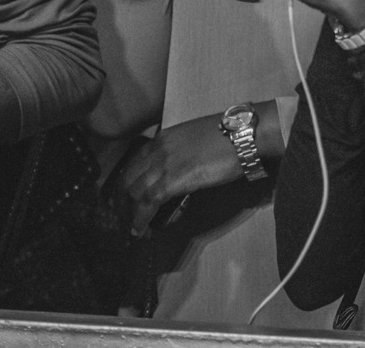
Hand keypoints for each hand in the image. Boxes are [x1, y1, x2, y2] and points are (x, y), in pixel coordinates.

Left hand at [119, 113, 249, 236]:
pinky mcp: (173, 180)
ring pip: (134, 192)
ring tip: (132, 228)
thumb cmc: (229, 135)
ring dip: (129, 214)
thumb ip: (182, 153)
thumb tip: (181, 170)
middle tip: (123, 218)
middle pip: (128, 179)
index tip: (125, 198)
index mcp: (163, 138)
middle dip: (121, 201)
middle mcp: (157, 150)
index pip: (134, 164)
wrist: (242, 133)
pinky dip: (141, 218)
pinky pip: (148, 202)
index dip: (127, 184)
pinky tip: (140, 230)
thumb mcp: (196, 140)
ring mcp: (163, 164)